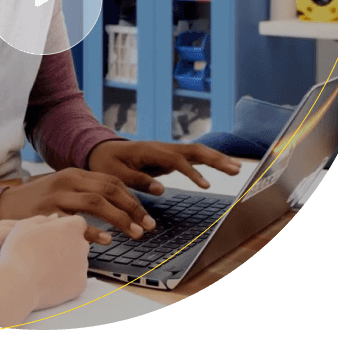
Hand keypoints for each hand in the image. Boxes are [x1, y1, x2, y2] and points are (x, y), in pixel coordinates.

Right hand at [0, 168, 156, 243]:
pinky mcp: (48, 212)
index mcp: (74, 174)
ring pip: (97, 201)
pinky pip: (76, 220)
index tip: (146, 214)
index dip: (132, 197)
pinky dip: (94, 230)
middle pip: (109, 189)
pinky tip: (107, 240)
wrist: (2, 207)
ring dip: (121, 218)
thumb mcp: (61, 190)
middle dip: (133, 207)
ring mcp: (58, 195)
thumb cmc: (36, 203)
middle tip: (149, 225)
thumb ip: (84, 193)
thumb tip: (115, 207)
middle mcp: (68, 180)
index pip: (111, 180)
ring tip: (136, 233)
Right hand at [0, 214, 88, 310]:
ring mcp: (82, 267)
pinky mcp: (80, 285)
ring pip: (77, 262)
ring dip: (66, 263)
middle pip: (78, 242)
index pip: (77, 223)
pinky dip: (66, 280)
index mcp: (70, 228)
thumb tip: (55, 217)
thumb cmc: (20, 251)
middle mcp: (82, 246)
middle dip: (66, 245)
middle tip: (45, 252)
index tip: (53, 234)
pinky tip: (49, 281)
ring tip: (44, 268)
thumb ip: (44, 220)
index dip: (65, 227)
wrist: (19, 284)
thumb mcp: (25, 226)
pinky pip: (75, 280)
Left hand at [87, 140, 241, 194]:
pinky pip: (191, 157)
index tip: (206, 186)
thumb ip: (137, 180)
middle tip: (236, 170)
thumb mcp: (115, 174)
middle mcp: (161, 148)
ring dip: (216, 158)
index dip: (192, 172)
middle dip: (215, 159)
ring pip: (195, 151)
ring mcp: (166, 151)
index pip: (176, 160)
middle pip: (193, 150)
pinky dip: (207, 161)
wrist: (100, 150)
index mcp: (149, 150)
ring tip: (237, 168)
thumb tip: (161, 189)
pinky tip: (222, 166)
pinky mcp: (168, 157)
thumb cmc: (105, 163)